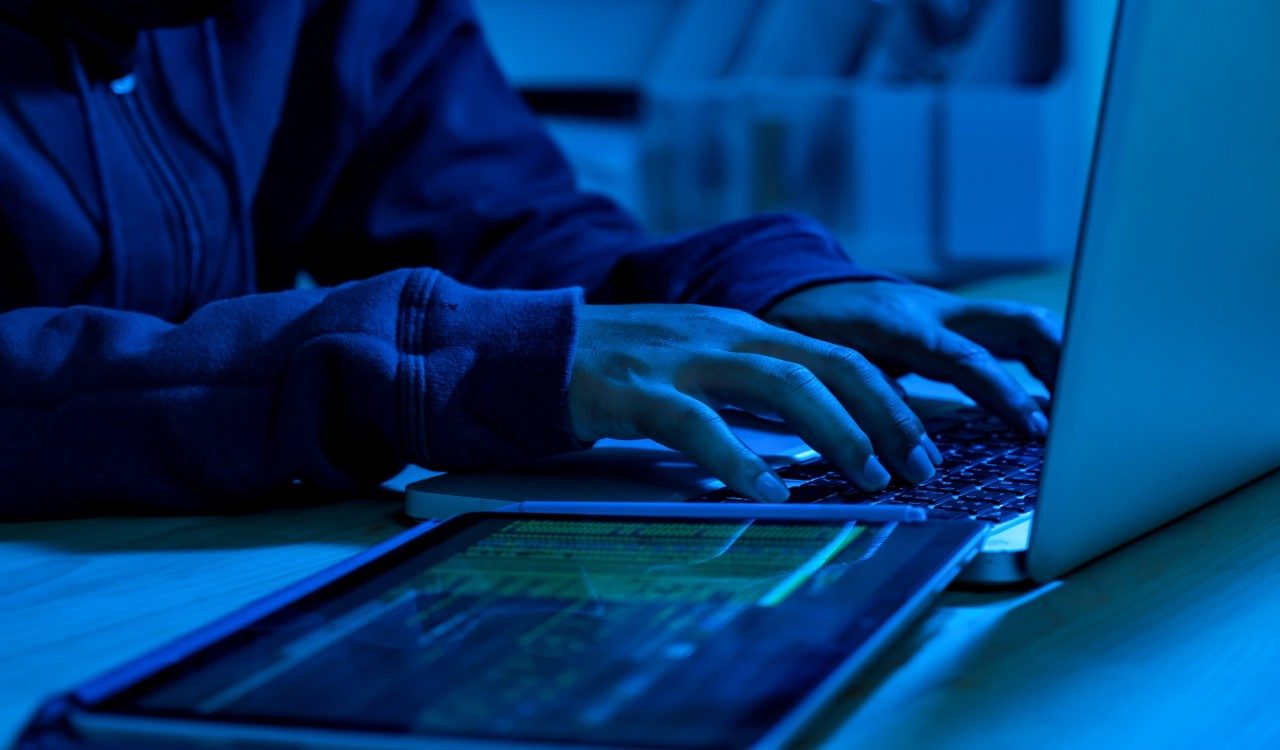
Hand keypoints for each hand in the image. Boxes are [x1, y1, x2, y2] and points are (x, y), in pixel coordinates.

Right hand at [568, 304, 942, 501]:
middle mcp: (724, 335)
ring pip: (778, 385)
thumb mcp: (702, 361)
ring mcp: (682, 358)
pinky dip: (739, 459)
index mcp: (744, 330)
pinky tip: (769, 491)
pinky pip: (698, 426)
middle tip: (916, 467)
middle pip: (825, 364)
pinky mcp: (637, 391)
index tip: (920, 446)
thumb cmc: (625, 365)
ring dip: (834, 432)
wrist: (537, 347)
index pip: (836, 355)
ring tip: (866, 477)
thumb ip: (754, 386)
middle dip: (882, 416)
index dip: (888, 400)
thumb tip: (819, 430)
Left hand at [763, 281, 1061, 435]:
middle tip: (1083, 413)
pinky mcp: (956, 316)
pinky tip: (1055, 396)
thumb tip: (910, 458)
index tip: (1034, 427)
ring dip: (1060, 361)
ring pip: (1022, 322)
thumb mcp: (825, 369)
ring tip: (1084, 408)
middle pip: (1016, 323)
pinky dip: (1039, 361)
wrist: (796, 289)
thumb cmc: (808, 335)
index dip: (1004, 392)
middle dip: (1059, 364)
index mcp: (897, 324)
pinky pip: (1008, 332)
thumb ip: (864, 403)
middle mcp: (933, 310)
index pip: (966, 357)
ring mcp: (949, 309)